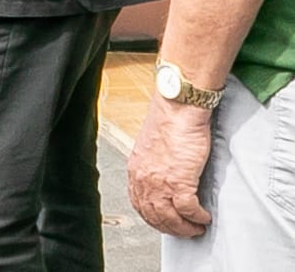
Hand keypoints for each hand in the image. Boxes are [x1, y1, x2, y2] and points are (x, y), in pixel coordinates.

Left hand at [128, 97, 214, 237]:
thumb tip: (164, 178)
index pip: (139, 203)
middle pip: (153, 215)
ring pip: (169, 217)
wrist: (178, 108)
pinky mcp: (179, 180)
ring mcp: (160, 181)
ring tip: (196, 227)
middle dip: (171, 228)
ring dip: (185, 227)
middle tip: (185, 231)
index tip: (165, 222)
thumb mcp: (152, 147)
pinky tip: (204, 217)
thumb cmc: (169, 121)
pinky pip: (188, 209)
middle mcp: (143, 178)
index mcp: (135, 169)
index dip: (154, 217)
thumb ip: (154, 165)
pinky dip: (197, 217)